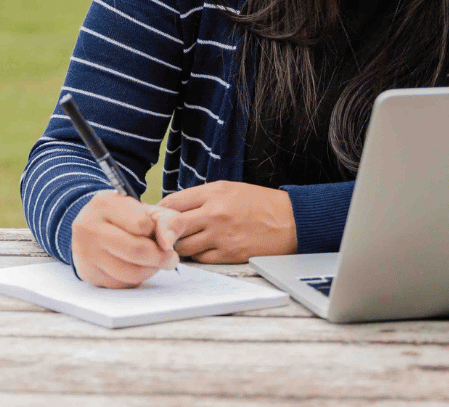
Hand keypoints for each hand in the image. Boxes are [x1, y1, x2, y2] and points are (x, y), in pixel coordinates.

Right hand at [71, 192, 182, 287]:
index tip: (158, 232)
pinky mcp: (87, 273)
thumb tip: (168, 242)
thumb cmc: (125, 216)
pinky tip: (137, 268)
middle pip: (135, 251)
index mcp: (104, 203)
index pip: (141, 224)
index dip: (156, 231)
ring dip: (150, 270)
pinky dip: (135, 279)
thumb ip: (167, 220)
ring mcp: (85, 252)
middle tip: (171, 259)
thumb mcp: (147, 209)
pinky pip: (120, 284)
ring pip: (129, 272)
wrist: (93, 226)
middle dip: (160, 257)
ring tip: (155, 263)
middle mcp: (89, 227)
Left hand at [157, 181, 296, 262]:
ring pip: (182, 247)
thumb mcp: (231, 189)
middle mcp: (215, 212)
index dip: (160, 212)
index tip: (157, 218)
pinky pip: (200, 259)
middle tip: (161, 236)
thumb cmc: (260, 204)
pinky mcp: (228, 254)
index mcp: (215, 192)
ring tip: (183, 244)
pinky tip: (202, 251)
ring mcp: (220, 235)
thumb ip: (203, 198)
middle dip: (163, 233)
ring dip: (179, 247)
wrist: (291, 221)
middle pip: (172, 226)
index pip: (173, 202)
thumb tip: (173, 210)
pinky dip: (197, 257)